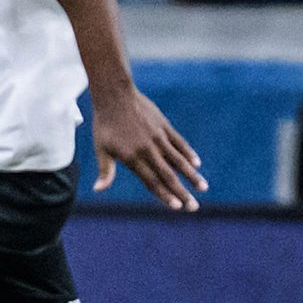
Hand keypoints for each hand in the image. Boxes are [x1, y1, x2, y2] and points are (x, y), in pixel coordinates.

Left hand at [94, 84, 206, 209]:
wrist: (115, 95)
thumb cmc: (105, 124)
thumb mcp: (101, 148)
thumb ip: (105, 170)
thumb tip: (98, 190)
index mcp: (133, 157)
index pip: (152, 181)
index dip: (165, 196)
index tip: (177, 207)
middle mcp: (148, 149)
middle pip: (168, 175)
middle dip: (182, 193)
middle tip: (194, 207)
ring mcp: (158, 137)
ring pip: (179, 160)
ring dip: (192, 176)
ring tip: (203, 188)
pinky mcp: (164, 126)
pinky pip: (179, 143)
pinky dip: (188, 154)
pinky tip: (197, 164)